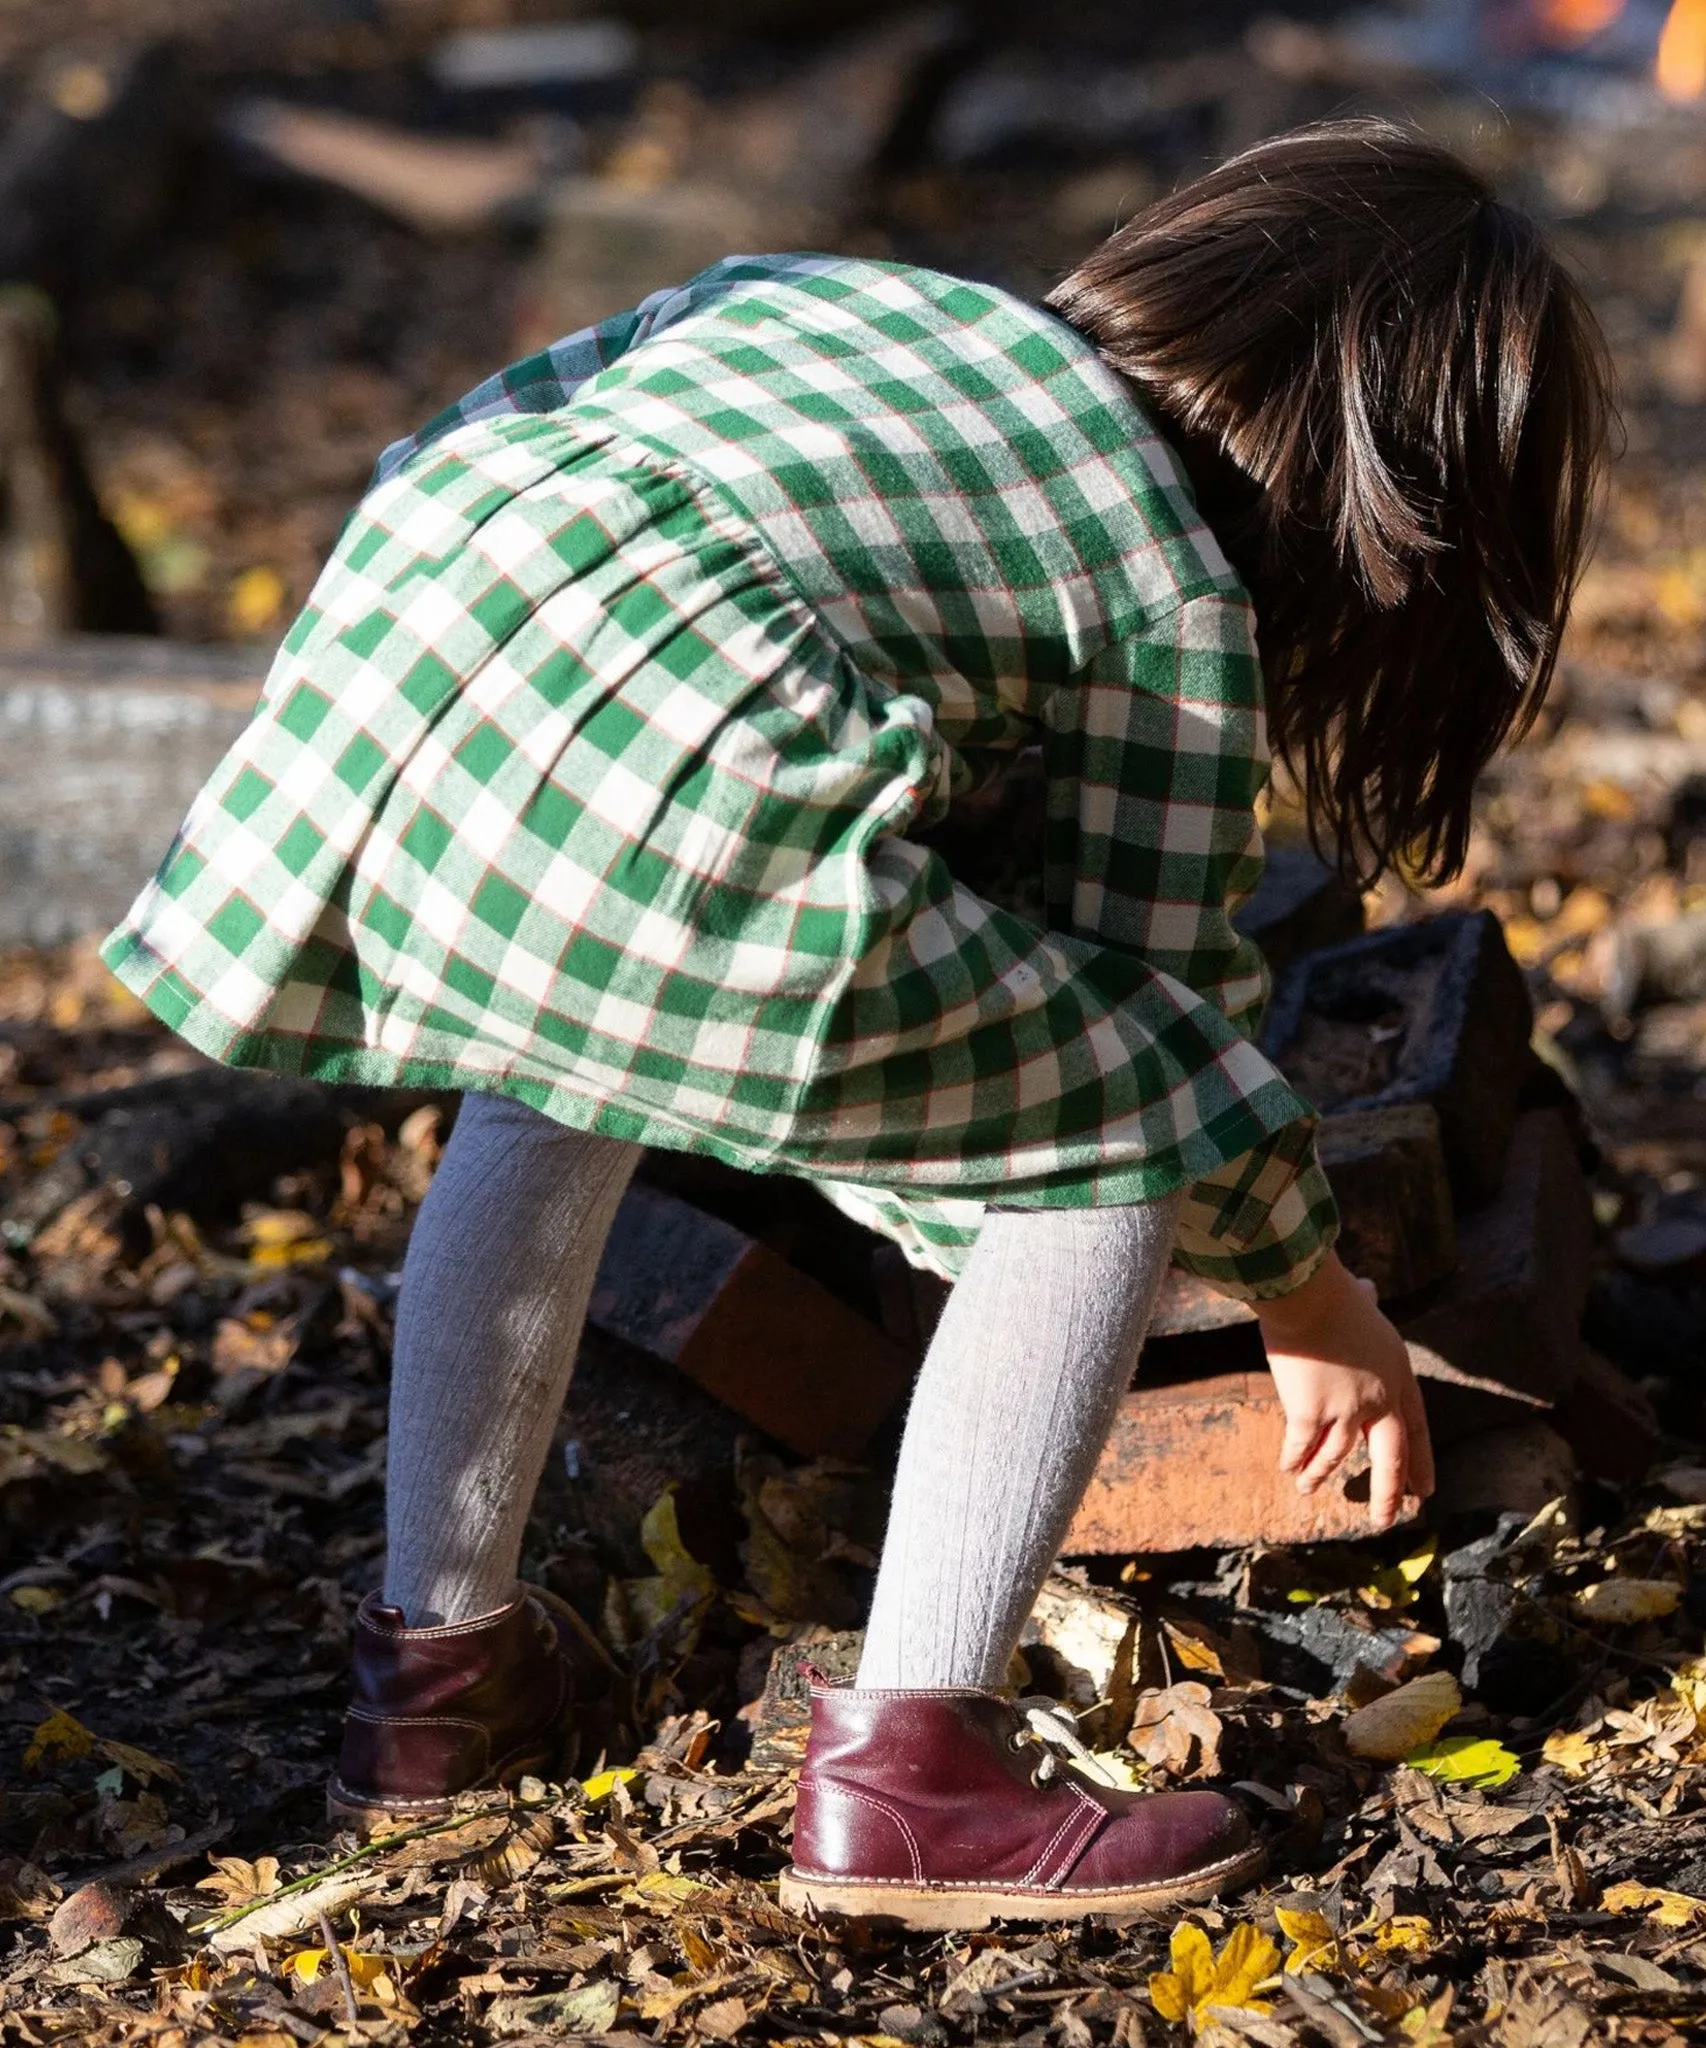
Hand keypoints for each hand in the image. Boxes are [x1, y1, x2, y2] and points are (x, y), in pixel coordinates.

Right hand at [1253, 1252, 1435, 1532]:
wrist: (1307, 1297)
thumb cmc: (1333, 1292)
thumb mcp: (1364, 1302)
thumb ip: (1368, 1303)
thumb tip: (1368, 1289)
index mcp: (1397, 1375)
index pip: (1417, 1427)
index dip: (1421, 1460)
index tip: (1426, 1490)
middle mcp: (1378, 1400)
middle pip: (1390, 1457)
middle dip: (1388, 1493)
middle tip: (1386, 1520)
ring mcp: (1345, 1412)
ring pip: (1336, 1457)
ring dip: (1319, 1475)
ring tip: (1307, 1490)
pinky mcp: (1311, 1415)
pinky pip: (1302, 1447)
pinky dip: (1293, 1460)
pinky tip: (1287, 1469)